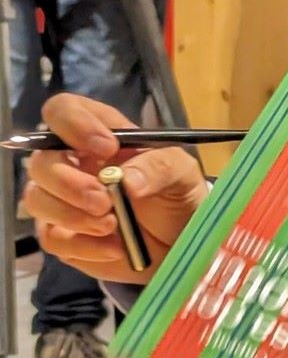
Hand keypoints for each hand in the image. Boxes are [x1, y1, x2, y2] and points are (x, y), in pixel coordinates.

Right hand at [21, 94, 209, 284]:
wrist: (178, 240)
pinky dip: (83, 245)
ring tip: (111, 225)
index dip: (74, 124)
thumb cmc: (176, 194)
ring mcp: (62, 200)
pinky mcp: (62, 236)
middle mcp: (73, 163)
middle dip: (69, 183)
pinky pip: (51, 239)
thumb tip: (127, 181)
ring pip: (36, 199)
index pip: (63, 110)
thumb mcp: (182, 172)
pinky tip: (113, 247)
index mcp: (99, 134)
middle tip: (104, 200)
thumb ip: (159, 167)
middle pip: (41, 161)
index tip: (106, 148)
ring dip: (72, 214)